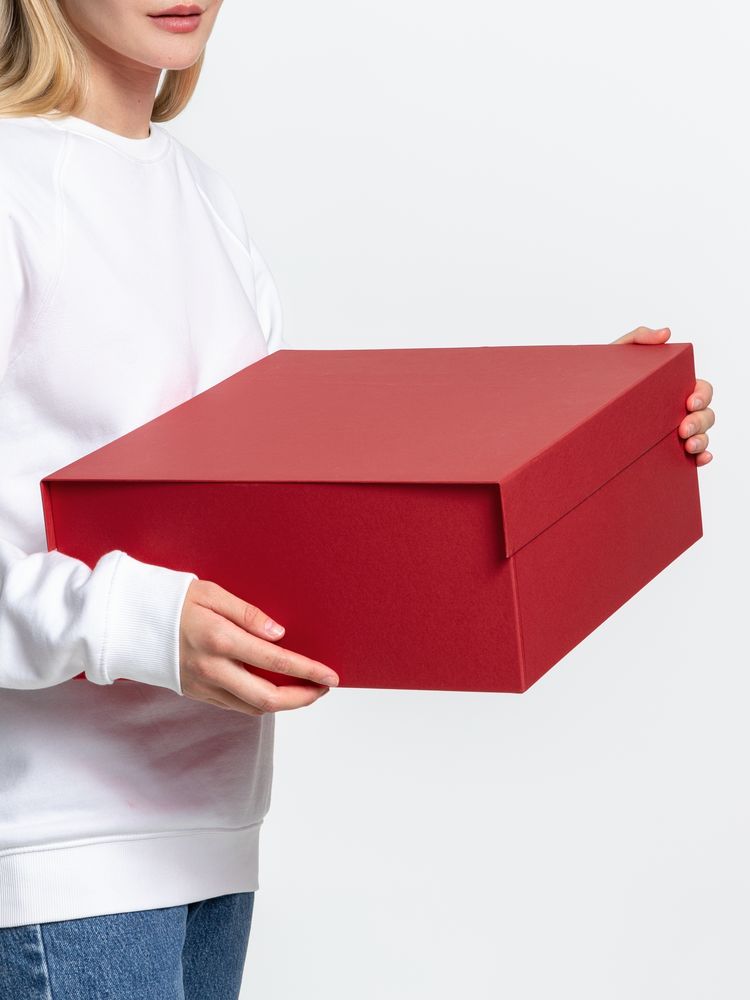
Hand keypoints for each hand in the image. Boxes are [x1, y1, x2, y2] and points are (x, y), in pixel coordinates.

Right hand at [178, 579, 339, 715]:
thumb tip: (279, 634)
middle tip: (324, 688)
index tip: (331, 675)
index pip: (276, 662)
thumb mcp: (211, 593)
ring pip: (253, 708)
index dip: (308, 671)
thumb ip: (248, 613)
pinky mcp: (197, 693)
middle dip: (303, 698)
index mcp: (219, 640)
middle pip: (268, 698)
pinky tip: (274, 690)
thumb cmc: (172, 600)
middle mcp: (213, 669)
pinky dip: (260, 703)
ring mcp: (203, 685)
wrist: (128, 622)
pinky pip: (236, 706)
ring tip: (305, 690)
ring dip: (284, 704)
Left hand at [611, 325, 714, 465]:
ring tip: (687, 445)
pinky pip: (691, 457)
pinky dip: (701, 457)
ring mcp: (673, 433)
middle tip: (682, 430)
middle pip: (705, 414)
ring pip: (701, 436)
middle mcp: (676, 411)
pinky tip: (697, 458)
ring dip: (701, 440)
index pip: (700, 389)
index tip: (690, 403)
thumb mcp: (616, 357)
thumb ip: (638, 339)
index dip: (703, 395)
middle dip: (700, 421)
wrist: (575, 409)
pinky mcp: (665, 452)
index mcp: (671, 389)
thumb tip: (666, 333)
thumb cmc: (601, 382)